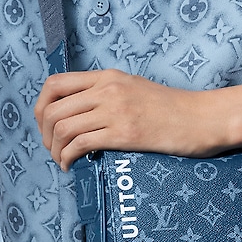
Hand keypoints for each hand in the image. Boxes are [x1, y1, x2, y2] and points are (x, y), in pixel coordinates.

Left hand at [34, 69, 217, 169]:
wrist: (201, 118)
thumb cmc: (171, 108)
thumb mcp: (134, 87)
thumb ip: (107, 92)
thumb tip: (78, 111)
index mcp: (108, 76)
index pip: (55, 83)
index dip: (41, 106)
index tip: (45, 125)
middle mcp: (107, 89)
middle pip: (53, 109)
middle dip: (44, 134)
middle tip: (52, 148)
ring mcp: (115, 110)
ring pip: (62, 127)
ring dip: (54, 149)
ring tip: (62, 160)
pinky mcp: (124, 133)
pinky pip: (80, 144)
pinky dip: (68, 157)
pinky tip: (72, 165)